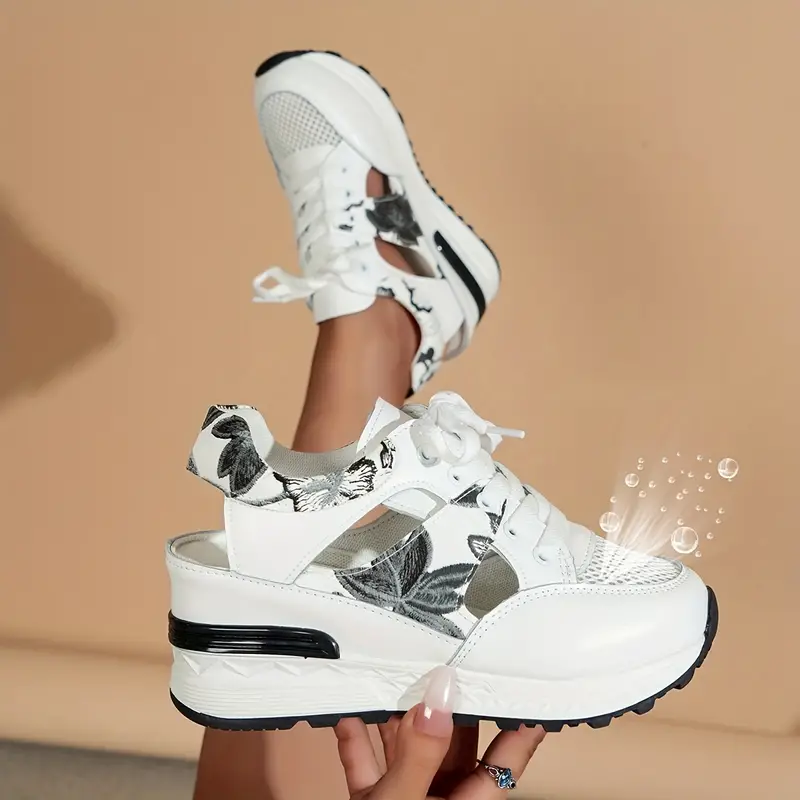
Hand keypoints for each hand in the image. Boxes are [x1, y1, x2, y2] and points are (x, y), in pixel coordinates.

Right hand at [334, 667, 545, 798]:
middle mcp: (444, 799)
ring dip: (395, 714)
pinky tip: (347, 713)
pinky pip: (369, 765)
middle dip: (445, 701)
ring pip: (409, 747)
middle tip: (445, 657)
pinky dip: (357, 740)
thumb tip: (441, 693)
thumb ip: (421, 751)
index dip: (521, 718)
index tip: (527, 678)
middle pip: (454, 741)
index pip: (508, 755)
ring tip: (394, 673)